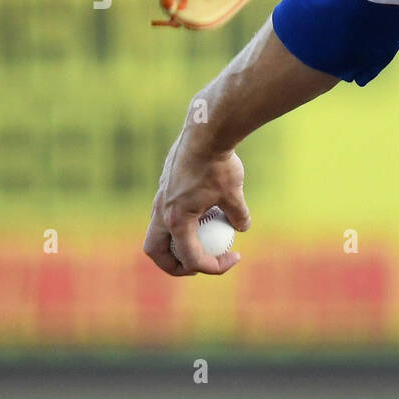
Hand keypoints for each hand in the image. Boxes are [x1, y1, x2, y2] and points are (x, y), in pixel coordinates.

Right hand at [143, 130, 250, 276]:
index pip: (191, 259)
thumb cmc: (218, 163)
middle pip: (157, 252)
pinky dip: (180, 223)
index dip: (214, 267)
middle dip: (175, 265)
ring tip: (205, 240)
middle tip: (200, 264)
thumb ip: (238, 214)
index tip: (233, 258)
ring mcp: (159, 199)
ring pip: (158, 233)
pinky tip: (205, 211)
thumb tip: (242, 227)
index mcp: (177, 221)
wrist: (204, 132)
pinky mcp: (164, 188)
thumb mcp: (233, 194)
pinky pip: (166, 215)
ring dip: (177, 244)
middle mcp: (161, 212)